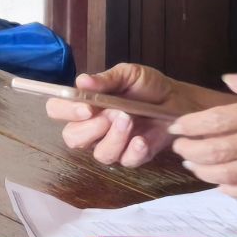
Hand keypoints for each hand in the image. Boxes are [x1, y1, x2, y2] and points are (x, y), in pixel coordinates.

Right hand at [44, 63, 186, 168]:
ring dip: (114, 138)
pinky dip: (133, 151)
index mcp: (85, 104)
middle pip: (72, 138)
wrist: (179, 101)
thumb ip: (105, 80)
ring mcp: (112, 144)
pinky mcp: (132, 157)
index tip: (86, 108)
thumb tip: (81, 81)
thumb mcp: (128, 74)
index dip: (65, 111)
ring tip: (129, 120)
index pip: (57, 110)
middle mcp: (93, 127)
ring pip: (100, 154)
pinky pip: (125, 161)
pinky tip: (142, 139)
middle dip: (89, 129)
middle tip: (111, 115)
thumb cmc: (148, 85)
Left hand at [169, 71, 236, 196]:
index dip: (189, 126)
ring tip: (192, 164)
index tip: (176, 126)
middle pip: (214, 152)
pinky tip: (219, 183)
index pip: (214, 122)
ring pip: (226, 175)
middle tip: (179, 146)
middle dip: (189, 151)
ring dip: (203, 172)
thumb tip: (228, 80)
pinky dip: (228, 189)